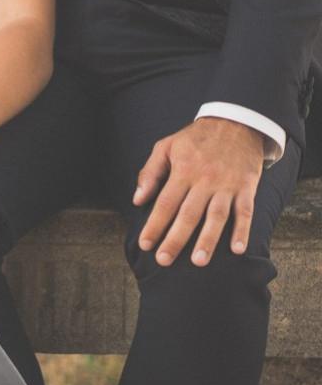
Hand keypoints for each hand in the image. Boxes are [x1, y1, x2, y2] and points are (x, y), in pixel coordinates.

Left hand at [134, 117, 264, 266]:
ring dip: (208, 240)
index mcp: (183, 170)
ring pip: (216, 216)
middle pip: (188, 214)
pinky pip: (246, 212)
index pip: (165, 203)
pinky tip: (238, 250)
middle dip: (175, 239)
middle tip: (164, 260)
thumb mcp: (166, 146)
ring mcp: (227, 185)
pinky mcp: (247, 187)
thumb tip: (137, 199)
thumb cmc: (195, 139)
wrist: (235, 123)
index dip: (154, 224)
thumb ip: (150, 172)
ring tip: (198, 261)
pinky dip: (243, 231)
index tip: (144, 244)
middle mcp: (205, 179)